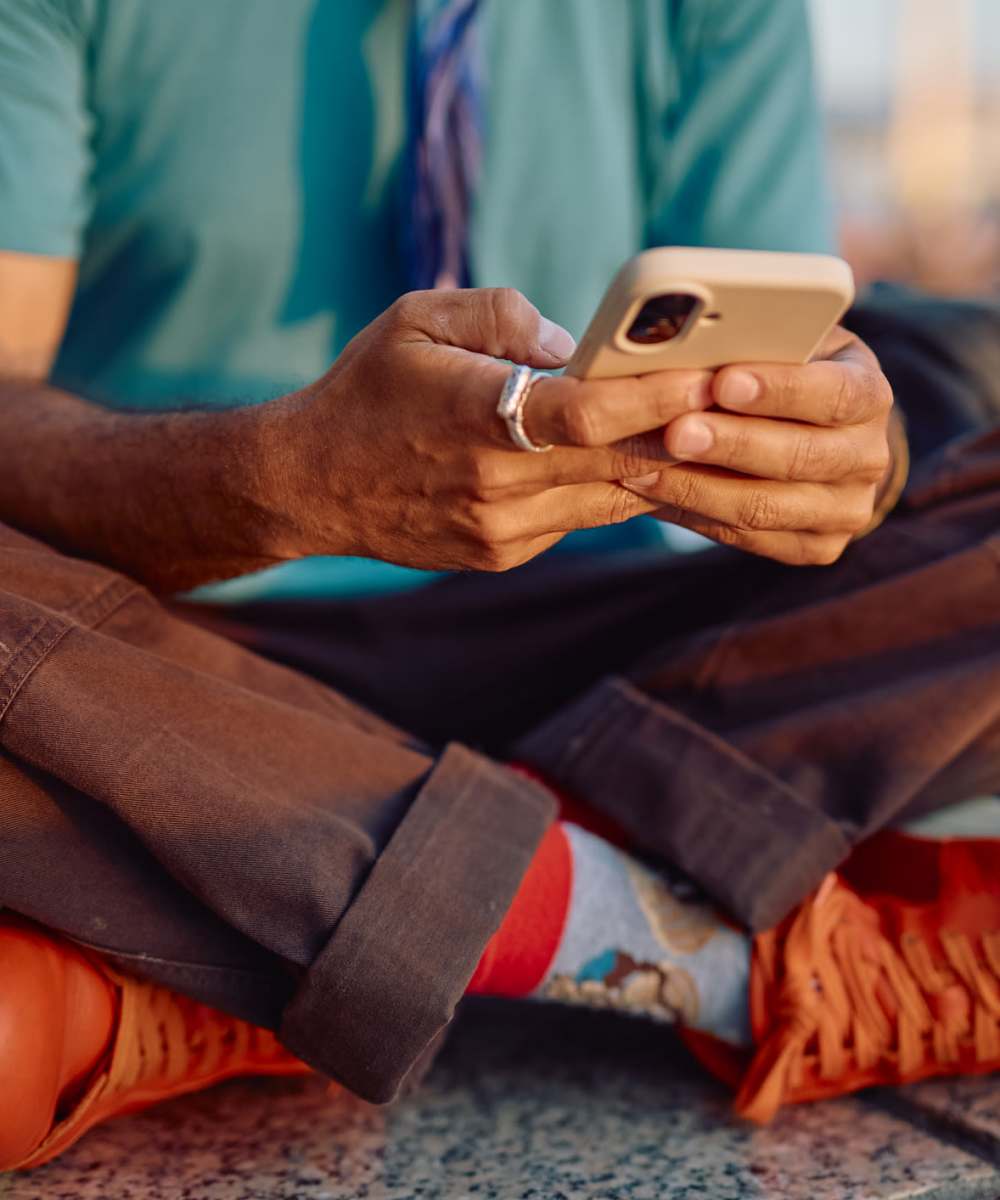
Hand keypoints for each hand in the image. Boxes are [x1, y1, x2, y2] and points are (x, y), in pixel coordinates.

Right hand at [262, 289, 712, 571]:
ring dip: (662, 466)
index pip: (588, 414)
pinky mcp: (503, 552)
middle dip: (684, 432)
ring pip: (610, 497)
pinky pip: (579, 517)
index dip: (657, 397)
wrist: (311, 483)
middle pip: (616, 462)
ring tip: (713, 431)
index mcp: (475, 416)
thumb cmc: (367, 388)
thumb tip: (574, 345)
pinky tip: (644, 461)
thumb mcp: (418, 319)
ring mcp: (501, 529)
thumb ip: (501, 315)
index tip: (713, 372)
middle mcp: (494, 484)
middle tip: (741, 401)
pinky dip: (615, 487)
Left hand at [621, 327, 894, 564]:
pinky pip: (749, 538)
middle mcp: (869, 458)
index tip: (722, 382)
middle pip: (800, 457)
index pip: (835, 394)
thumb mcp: (784, 344)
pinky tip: (654, 494)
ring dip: (699, 488)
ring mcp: (847, 510)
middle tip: (674, 432)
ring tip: (643, 469)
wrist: (812, 431)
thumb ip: (754, 344)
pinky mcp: (817, 547)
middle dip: (731, 444)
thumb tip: (689, 344)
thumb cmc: (783, 370)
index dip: (780, 390)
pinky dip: (695, 515)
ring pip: (767, 507)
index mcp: (869, 395)